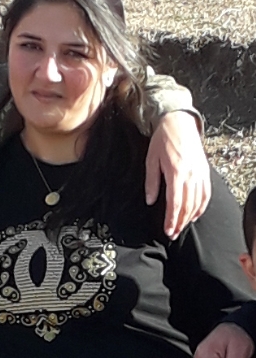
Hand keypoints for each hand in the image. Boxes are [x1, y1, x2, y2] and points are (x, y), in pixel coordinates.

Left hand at [145, 111, 210, 238]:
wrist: (179, 123)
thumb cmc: (162, 141)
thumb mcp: (151, 161)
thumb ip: (151, 183)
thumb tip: (151, 201)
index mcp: (176, 173)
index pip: (175, 204)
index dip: (172, 220)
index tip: (168, 231)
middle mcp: (190, 175)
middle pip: (187, 206)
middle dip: (180, 223)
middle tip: (173, 234)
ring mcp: (199, 173)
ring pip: (198, 202)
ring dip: (190, 217)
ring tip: (182, 227)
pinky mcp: (204, 171)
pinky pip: (205, 193)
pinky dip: (201, 206)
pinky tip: (195, 215)